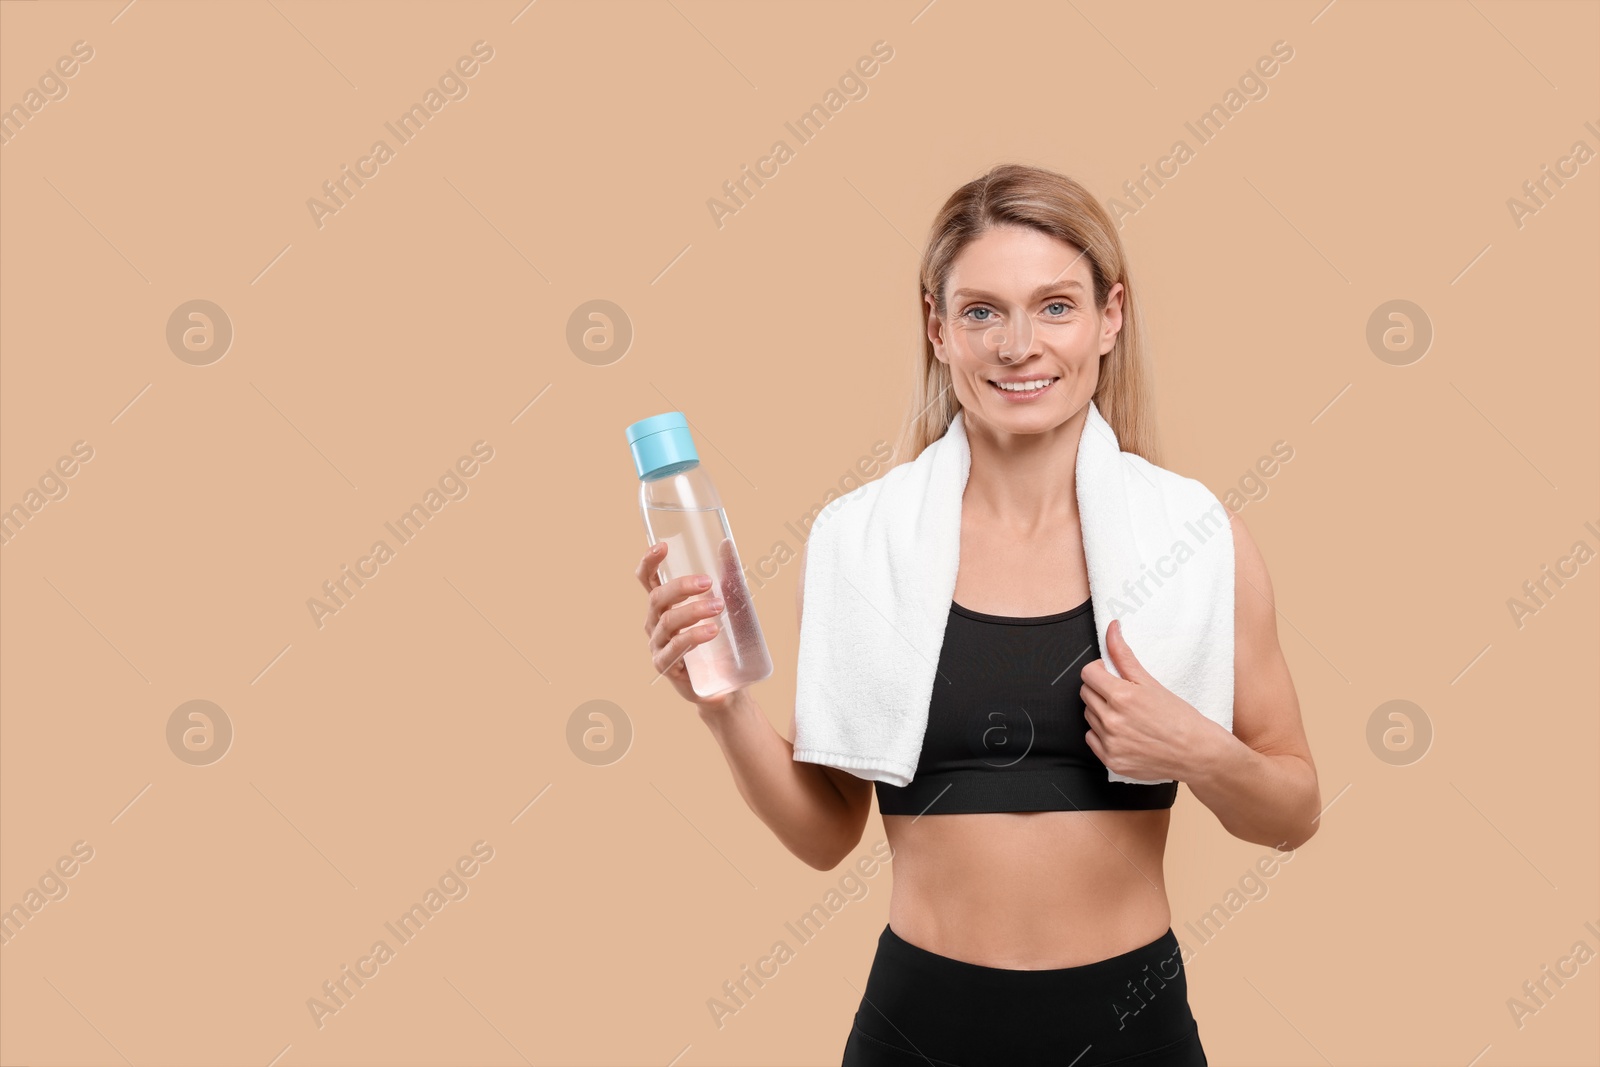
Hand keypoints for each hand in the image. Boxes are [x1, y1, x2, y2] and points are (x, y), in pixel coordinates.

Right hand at [635, 541, 741, 712]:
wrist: (726, 684)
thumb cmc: (722, 641)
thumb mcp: (727, 606)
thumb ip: (726, 576)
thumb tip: (725, 544)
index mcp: (664, 605)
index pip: (648, 580)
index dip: (649, 562)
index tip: (662, 546)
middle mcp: (655, 623)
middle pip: (657, 598)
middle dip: (680, 586)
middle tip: (708, 582)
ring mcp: (658, 645)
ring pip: (667, 622)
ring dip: (692, 611)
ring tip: (717, 608)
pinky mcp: (666, 667)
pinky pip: (674, 649)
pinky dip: (692, 637)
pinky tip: (711, 632)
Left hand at [1079, 619, 1213, 780]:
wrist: (1196, 753)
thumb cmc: (1178, 717)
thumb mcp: (1151, 682)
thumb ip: (1123, 655)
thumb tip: (1111, 629)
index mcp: (1122, 696)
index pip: (1088, 673)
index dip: (1099, 670)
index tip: (1109, 674)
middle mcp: (1112, 720)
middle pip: (1086, 694)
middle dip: (1100, 690)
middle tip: (1122, 695)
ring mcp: (1110, 742)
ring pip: (1088, 716)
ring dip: (1101, 711)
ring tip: (1126, 715)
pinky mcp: (1111, 760)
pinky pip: (1091, 739)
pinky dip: (1101, 735)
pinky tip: (1122, 732)